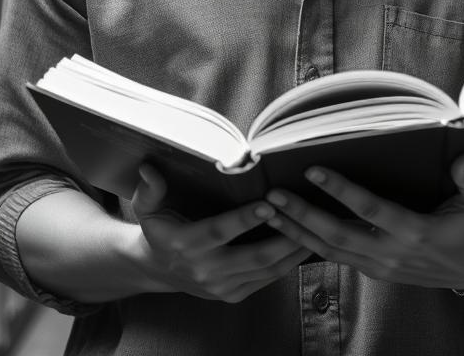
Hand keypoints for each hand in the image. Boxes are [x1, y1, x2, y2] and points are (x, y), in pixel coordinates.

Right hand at [131, 163, 311, 302]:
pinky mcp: (233, 295)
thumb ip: (149, 189)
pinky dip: (289, 261)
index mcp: (185, 244)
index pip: (219, 232)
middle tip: (307, 213)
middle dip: (283, 236)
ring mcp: (221, 287)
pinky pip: (267, 279)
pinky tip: (306, 242)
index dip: (244, 219)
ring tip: (317, 225)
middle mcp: (205, 270)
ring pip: (266, 269)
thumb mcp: (146, 208)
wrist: (157, 270)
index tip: (267, 204)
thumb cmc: (159, 228)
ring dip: (293, 249)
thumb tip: (149, 168)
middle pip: (253, 256)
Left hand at [264, 153, 463, 289]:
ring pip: (329, 250)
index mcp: (414, 232)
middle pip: (338, 235)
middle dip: (302, 215)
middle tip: (273, 194)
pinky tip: (286, 228)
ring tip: (269, 209)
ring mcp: (379, 265)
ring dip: (296, 231)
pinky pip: (334, 258)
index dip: (341, 190)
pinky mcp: (372, 271)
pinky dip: (306, 245)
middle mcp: (391, 253)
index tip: (314, 170)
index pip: (370, 210)